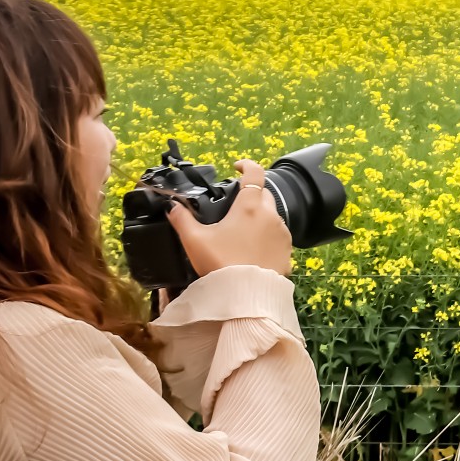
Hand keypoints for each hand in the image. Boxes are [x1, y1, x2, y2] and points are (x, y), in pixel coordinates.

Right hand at [167, 159, 291, 277]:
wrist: (245, 295)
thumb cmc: (220, 264)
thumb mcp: (195, 241)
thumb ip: (182, 220)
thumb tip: (172, 206)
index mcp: (249, 206)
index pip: (254, 173)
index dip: (246, 165)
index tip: (237, 167)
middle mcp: (270, 215)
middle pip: (264, 194)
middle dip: (251, 194)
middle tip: (235, 206)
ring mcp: (282, 233)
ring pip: (272, 216)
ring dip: (260, 218)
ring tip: (242, 232)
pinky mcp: (287, 251)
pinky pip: (278, 237)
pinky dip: (267, 237)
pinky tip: (254, 249)